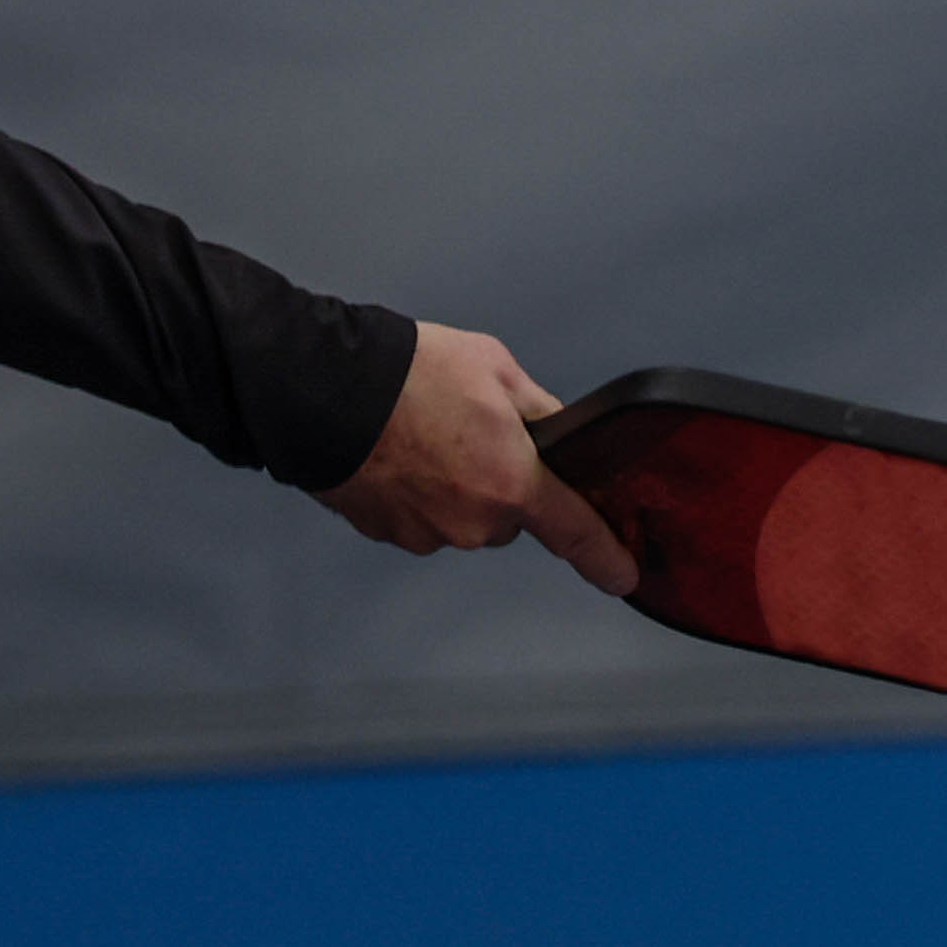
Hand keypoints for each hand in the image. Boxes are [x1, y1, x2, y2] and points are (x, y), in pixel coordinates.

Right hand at [320, 322, 638, 593]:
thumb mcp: (497, 370)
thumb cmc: (410, 374)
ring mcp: (427, 534)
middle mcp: (473, 522)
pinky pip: (421, 518)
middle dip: (501, 482)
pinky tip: (398, 452)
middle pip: (509, 516)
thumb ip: (538, 411)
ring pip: (462, 517)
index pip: (575, 532)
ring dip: (454, 486)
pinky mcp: (387, 534)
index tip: (623, 576)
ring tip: (425, 435)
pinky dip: (416, 492)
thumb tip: (556, 435)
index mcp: (512, 483)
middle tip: (471, 432)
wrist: (323, 391)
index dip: (604, 557)